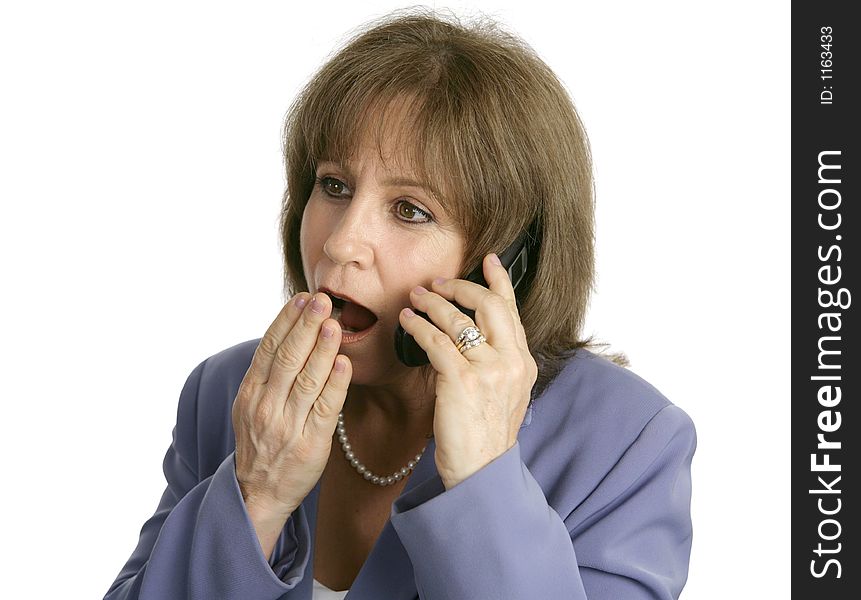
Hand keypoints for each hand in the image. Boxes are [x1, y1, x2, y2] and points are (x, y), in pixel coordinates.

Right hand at [232, 292, 351, 518]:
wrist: (258, 493)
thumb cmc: (262, 442)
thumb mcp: (252, 406)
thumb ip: (269, 374)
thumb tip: (291, 333)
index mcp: (251, 393)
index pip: (269, 349)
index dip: (286, 321)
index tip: (302, 299)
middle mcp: (266, 407)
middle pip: (288, 358)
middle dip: (306, 326)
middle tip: (322, 300)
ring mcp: (288, 426)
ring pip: (307, 379)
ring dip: (323, 349)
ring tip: (334, 323)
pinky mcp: (311, 443)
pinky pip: (326, 408)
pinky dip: (336, 383)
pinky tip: (345, 363)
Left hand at [398, 253, 537, 488]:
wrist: (480, 471)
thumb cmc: (485, 436)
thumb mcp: (505, 395)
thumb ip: (498, 363)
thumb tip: (474, 333)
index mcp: (524, 364)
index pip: (512, 311)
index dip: (500, 281)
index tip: (489, 260)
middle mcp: (512, 362)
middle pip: (489, 305)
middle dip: (461, 287)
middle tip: (438, 283)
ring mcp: (489, 370)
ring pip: (459, 319)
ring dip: (432, 302)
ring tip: (415, 297)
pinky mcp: (461, 379)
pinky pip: (436, 340)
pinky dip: (418, 325)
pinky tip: (406, 321)